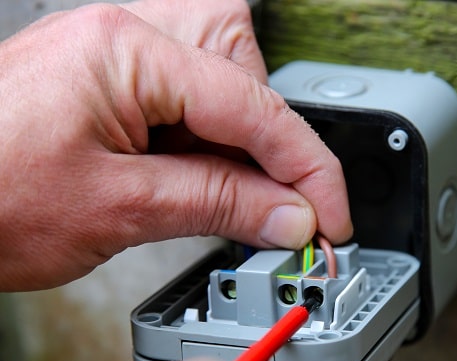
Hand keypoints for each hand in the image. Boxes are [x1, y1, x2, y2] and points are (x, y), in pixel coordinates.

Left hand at [0, 0, 352, 290]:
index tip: (331, 216)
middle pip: (247, 83)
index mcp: (128, 50)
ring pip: (227, 96)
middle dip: (273, 149)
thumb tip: (289, 215)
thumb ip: (217, 204)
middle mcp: (130, 40)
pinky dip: (212, 154)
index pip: (254, 107)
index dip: (307, 169)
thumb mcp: (119, 209)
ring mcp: (123, 62)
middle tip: (281, 207)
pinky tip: (206, 187)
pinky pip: (193, 110)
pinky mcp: (118, 90)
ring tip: (236, 202)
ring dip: (243, 153)